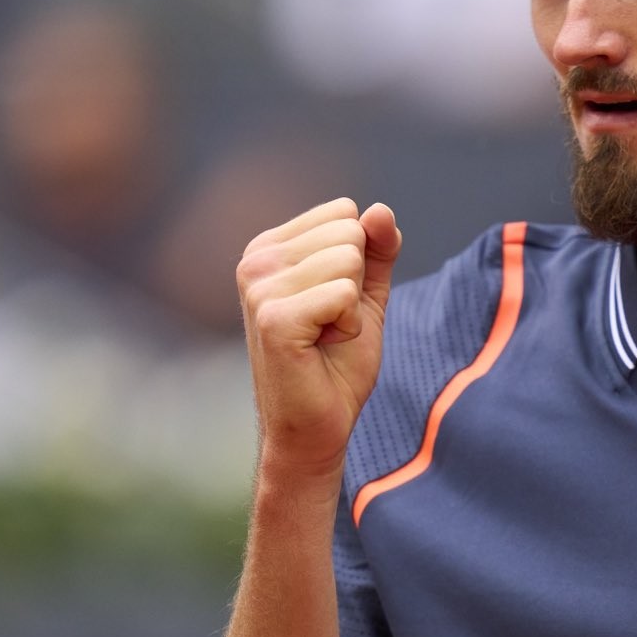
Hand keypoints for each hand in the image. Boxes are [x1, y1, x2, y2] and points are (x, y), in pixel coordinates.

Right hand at [237, 199, 401, 476]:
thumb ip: (376, 251)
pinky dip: (349, 325)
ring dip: (353, 308)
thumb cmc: (336, 364)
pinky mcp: (273, 318)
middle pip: (350, 232)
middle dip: (356, 284)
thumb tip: (380, 209)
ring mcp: (259, 288)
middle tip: (330, 324)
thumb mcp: (365, 296)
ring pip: (349, 261)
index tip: (333, 303)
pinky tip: (321, 348)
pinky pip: (344, 294)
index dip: (358, 262)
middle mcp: (256, 260)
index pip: (345, 213)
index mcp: (269, 247)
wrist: (316, 427)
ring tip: (325, 337)